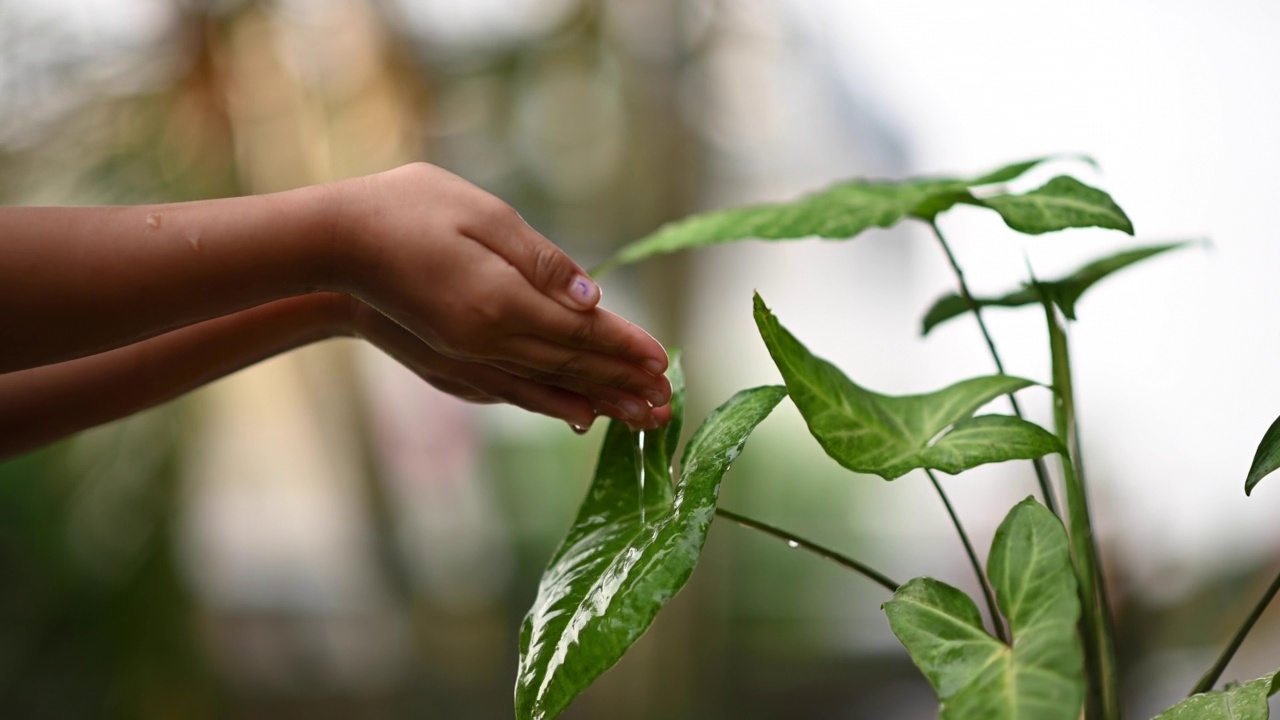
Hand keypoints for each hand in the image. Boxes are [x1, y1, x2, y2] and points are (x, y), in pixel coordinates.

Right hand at [333, 163, 670, 428]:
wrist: (334, 245)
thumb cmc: (407, 210)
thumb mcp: (483, 215)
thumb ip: (542, 263)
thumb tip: (593, 300)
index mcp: (501, 302)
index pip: (581, 333)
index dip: (626, 347)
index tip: (664, 363)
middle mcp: (488, 341)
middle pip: (571, 367)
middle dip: (623, 384)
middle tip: (668, 407)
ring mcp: (467, 357)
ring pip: (547, 386)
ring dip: (598, 401)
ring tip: (638, 419)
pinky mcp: (451, 362)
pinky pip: (513, 391)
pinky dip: (550, 403)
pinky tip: (576, 414)